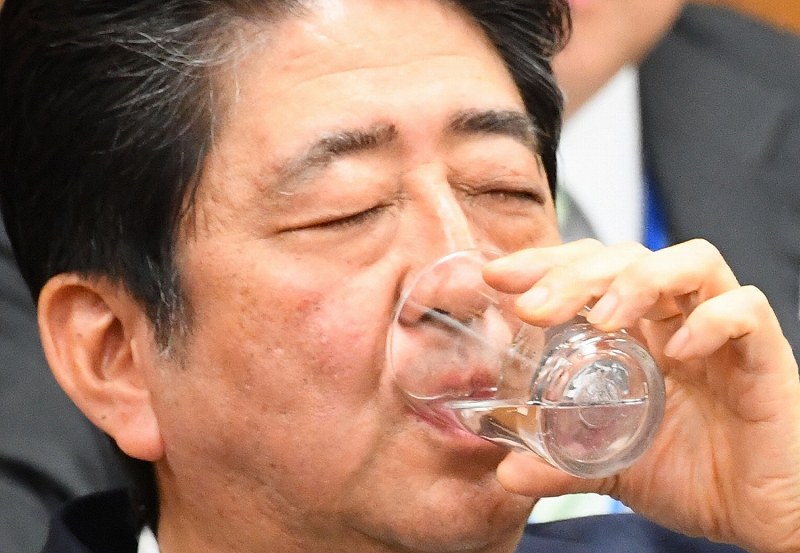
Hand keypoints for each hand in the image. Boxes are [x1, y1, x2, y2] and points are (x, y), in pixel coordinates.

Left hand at [483, 239, 799, 552]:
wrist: (761, 515)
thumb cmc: (692, 474)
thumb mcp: (614, 467)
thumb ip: (564, 465)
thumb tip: (507, 474)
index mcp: (637, 330)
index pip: (590, 269)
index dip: (544, 263)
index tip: (497, 276)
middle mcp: (676, 318)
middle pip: (629, 257)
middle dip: (575, 273)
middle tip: (532, 307)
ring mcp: (722, 331)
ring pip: (691, 261)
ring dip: (640, 281)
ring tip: (604, 320)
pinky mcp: (765, 355)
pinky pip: (746, 310)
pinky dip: (710, 321)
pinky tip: (678, 354)